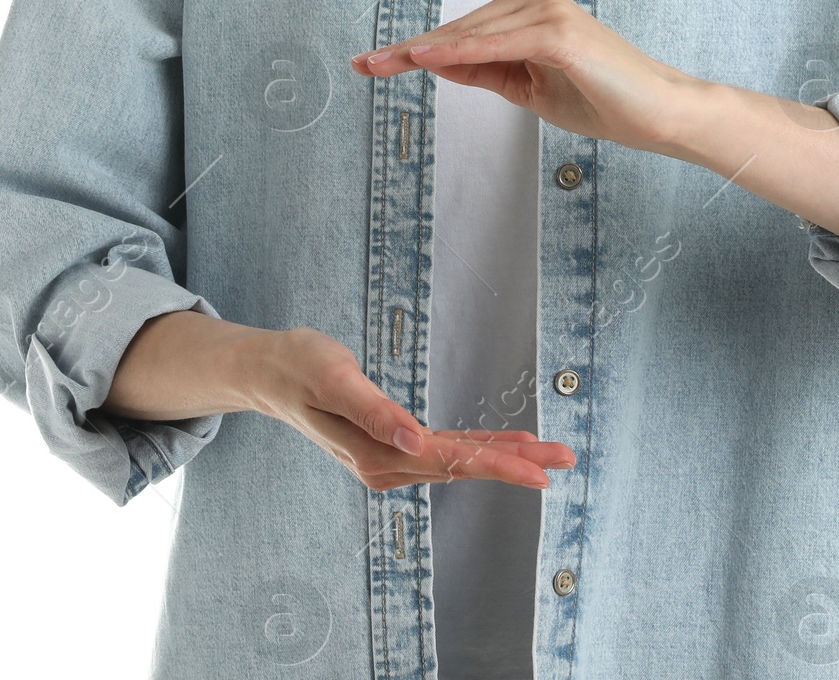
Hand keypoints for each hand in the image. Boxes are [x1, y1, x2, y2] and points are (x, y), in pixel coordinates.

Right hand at [251, 326, 575, 492]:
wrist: (272, 373)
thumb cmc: (301, 367)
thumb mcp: (334, 378)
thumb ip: (374, 411)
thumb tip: (414, 442)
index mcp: (378, 453)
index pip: (451, 461)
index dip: (497, 464)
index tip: (539, 470)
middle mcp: (389, 463)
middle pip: (463, 465)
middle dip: (516, 462)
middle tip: (565, 458)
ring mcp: (391, 458)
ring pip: (459, 460)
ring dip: (503, 456)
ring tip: (548, 454)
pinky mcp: (393, 445)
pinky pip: (445, 450)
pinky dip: (478, 448)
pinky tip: (504, 446)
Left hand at [351, 0, 701, 153]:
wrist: (658, 113)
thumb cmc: (602, 99)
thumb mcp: (528, 87)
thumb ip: (485, 69)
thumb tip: (434, 60)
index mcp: (532, 8)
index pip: (464, 30)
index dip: (417, 46)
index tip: (374, 60)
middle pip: (460, 28)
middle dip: (411, 49)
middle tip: (364, 63)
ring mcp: (548, 11)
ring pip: (472, 34)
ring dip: (426, 50)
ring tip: (383, 63)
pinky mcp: (558, 33)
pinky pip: (497, 44)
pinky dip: (459, 51)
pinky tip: (427, 59)